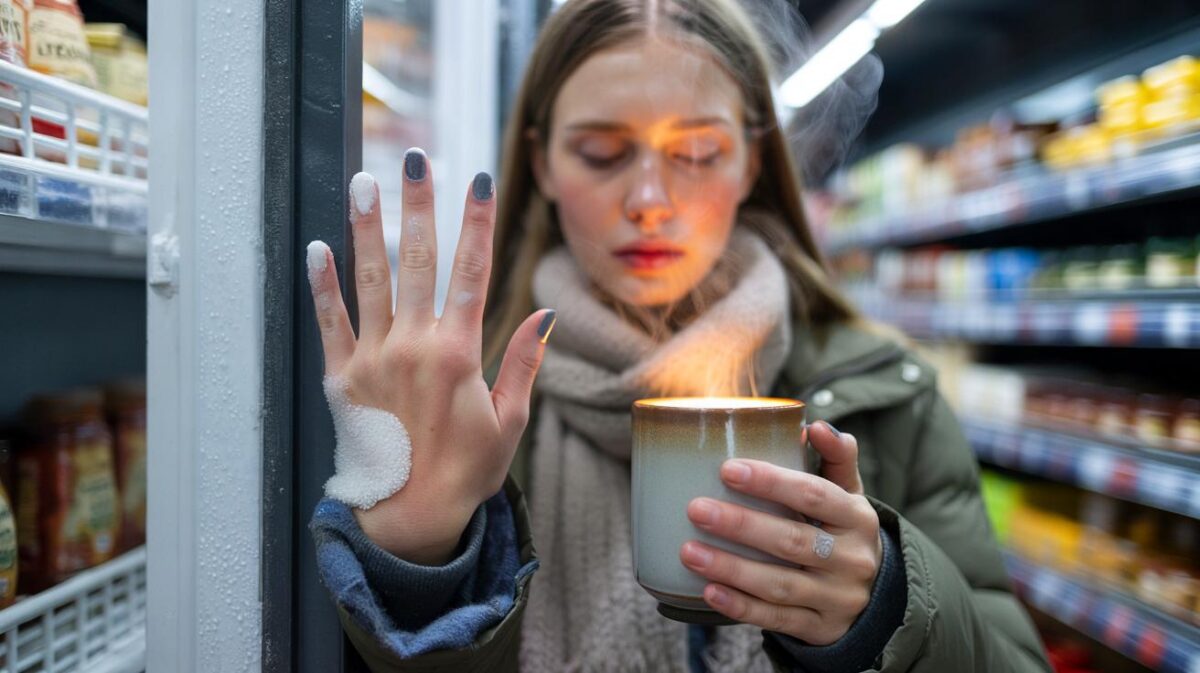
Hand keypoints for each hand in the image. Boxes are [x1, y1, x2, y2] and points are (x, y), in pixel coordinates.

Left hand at [307, 151, 553, 564]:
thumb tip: (543, 315)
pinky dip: (322, 286)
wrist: (407, 517)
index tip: (479, 181)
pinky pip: (329, 322)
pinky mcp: (341, 378)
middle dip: (419, 206)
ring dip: (367, 228)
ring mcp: (373, 359)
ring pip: (370, 280)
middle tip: (416, 160)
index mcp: (459, 354)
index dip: (477, 223)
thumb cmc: (465, 471)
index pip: (472, 272)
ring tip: (364, 183)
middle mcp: (414, 346)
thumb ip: (523, 362)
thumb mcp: (509, 420)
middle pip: (418, 262)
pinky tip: (317, 248)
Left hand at [679, 421, 881, 644]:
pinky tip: (708, 591)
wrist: (876, 598)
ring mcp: (837, 599)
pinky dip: (741, 606)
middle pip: (792, 541)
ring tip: (689, 552)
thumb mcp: (849, 495)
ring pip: (780, 584)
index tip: (728, 469)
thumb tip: (815, 425)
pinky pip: (777, 619)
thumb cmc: (844, 532)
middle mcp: (852, 560)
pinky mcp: (821, 630)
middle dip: (741, 525)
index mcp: (857, 518)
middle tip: (696, 509)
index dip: (771, 482)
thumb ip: (835, 458)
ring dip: (731, 569)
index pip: (814, 495)